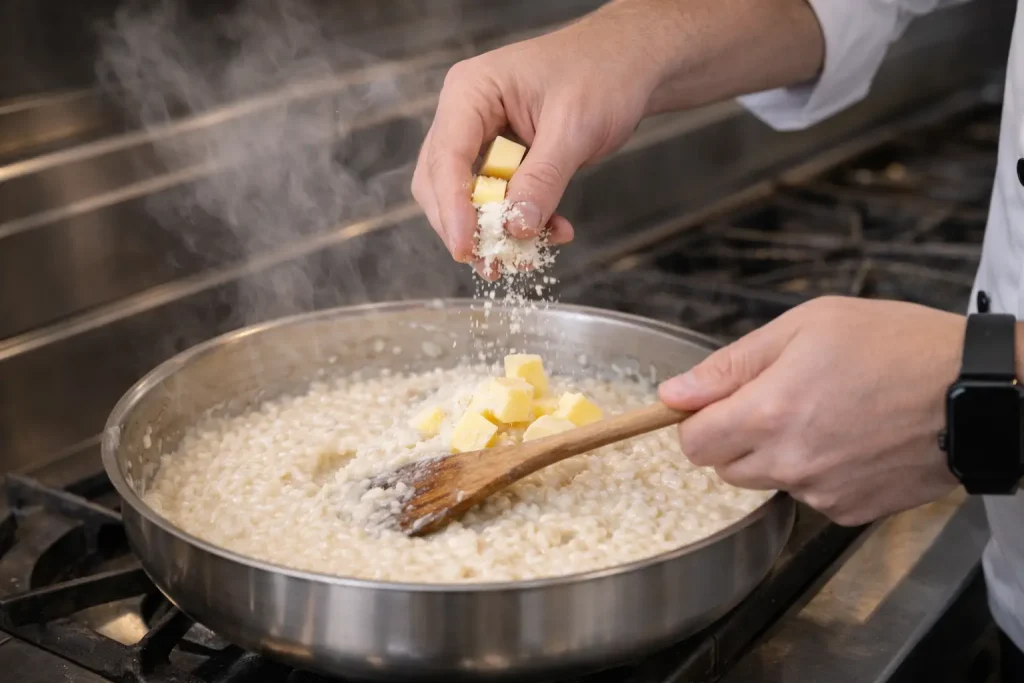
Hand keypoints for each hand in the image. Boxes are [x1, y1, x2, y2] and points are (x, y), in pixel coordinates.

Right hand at [410, 4, 666, 271]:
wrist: (631, 65)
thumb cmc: (603, 73)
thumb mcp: (574, 127)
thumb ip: (543, 178)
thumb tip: (515, 226)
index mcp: (471, 91)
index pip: (446, 156)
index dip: (452, 208)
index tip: (466, 247)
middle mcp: (466, 114)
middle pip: (441, 182)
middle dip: (464, 226)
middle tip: (489, 263)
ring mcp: (482, 137)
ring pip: (466, 196)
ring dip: (492, 230)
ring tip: (521, 259)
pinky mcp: (502, 158)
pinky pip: (498, 199)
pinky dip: (519, 221)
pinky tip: (551, 232)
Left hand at [658, 296, 962, 525]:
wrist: (978, 392)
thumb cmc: (897, 346)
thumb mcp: (806, 326)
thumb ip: (731, 365)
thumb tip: (674, 394)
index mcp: (769, 412)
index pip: (692, 442)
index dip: (697, 419)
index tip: (717, 402)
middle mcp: (789, 461)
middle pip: (723, 466)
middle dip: (735, 435)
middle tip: (780, 398)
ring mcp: (821, 491)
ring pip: (766, 480)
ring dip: (776, 454)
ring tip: (823, 413)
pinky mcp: (851, 510)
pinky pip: (809, 494)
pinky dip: (817, 471)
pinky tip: (850, 439)